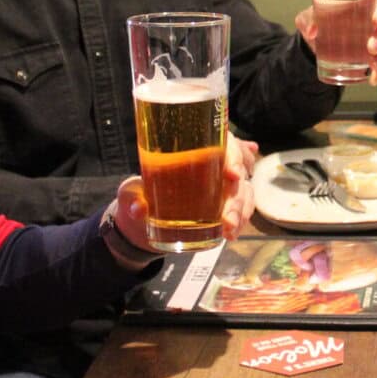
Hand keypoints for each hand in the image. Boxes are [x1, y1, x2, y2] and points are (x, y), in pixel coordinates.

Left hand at [110, 135, 259, 253]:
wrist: (141, 219)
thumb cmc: (139, 194)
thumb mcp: (131, 192)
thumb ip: (133, 197)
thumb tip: (139, 209)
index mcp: (196, 148)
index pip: (225, 142)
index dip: (234, 155)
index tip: (232, 174)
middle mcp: (214, 163)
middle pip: (240, 171)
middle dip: (237, 196)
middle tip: (227, 218)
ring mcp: (222, 185)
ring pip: (244, 193)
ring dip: (241, 212)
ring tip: (229, 230)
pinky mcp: (223, 205)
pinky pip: (241, 210)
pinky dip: (239, 223)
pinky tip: (231, 234)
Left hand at [295, 0, 376, 83]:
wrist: (316, 37)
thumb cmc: (317, 19)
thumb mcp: (308, 17)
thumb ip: (307, 21)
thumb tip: (312, 31)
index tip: (376, 21)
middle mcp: (374, 16)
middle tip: (372, 47)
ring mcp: (375, 35)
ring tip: (373, 65)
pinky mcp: (373, 52)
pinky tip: (374, 78)